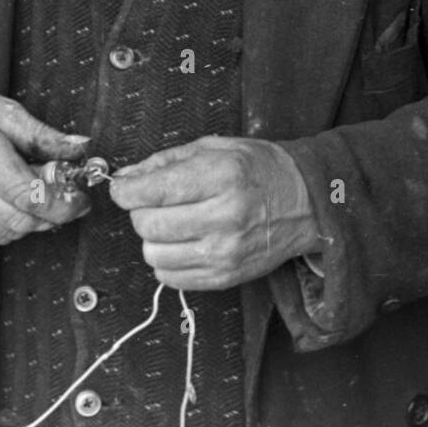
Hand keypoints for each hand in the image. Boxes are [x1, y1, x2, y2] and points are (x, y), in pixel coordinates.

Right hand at [0, 77, 91, 244]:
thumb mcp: (2, 109)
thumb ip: (43, 135)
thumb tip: (79, 148)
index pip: (27, 194)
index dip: (61, 202)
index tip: (79, 197)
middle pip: (22, 220)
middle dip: (53, 212)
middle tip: (66, 192)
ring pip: (10, 233)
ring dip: (33, 219)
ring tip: (36, 191)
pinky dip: (11, 223)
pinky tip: (11, 199)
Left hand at [109, 136, 318, 290]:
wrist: (307, 204)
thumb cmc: (260, 169)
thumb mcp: (216, 148)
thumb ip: (166, 161)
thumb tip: (125, 178)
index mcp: (222, 176)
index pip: (153, 191)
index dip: (125, 190)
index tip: (121, 188)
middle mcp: (224, 217)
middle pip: (148, 225)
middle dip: (141, 212)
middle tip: (154, 202)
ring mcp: (226, 253)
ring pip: (154, 255)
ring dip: (155, 238)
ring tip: (174, 223)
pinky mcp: (226, 278)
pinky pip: (171, 278)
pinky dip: (168, 261)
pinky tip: (185, 243)